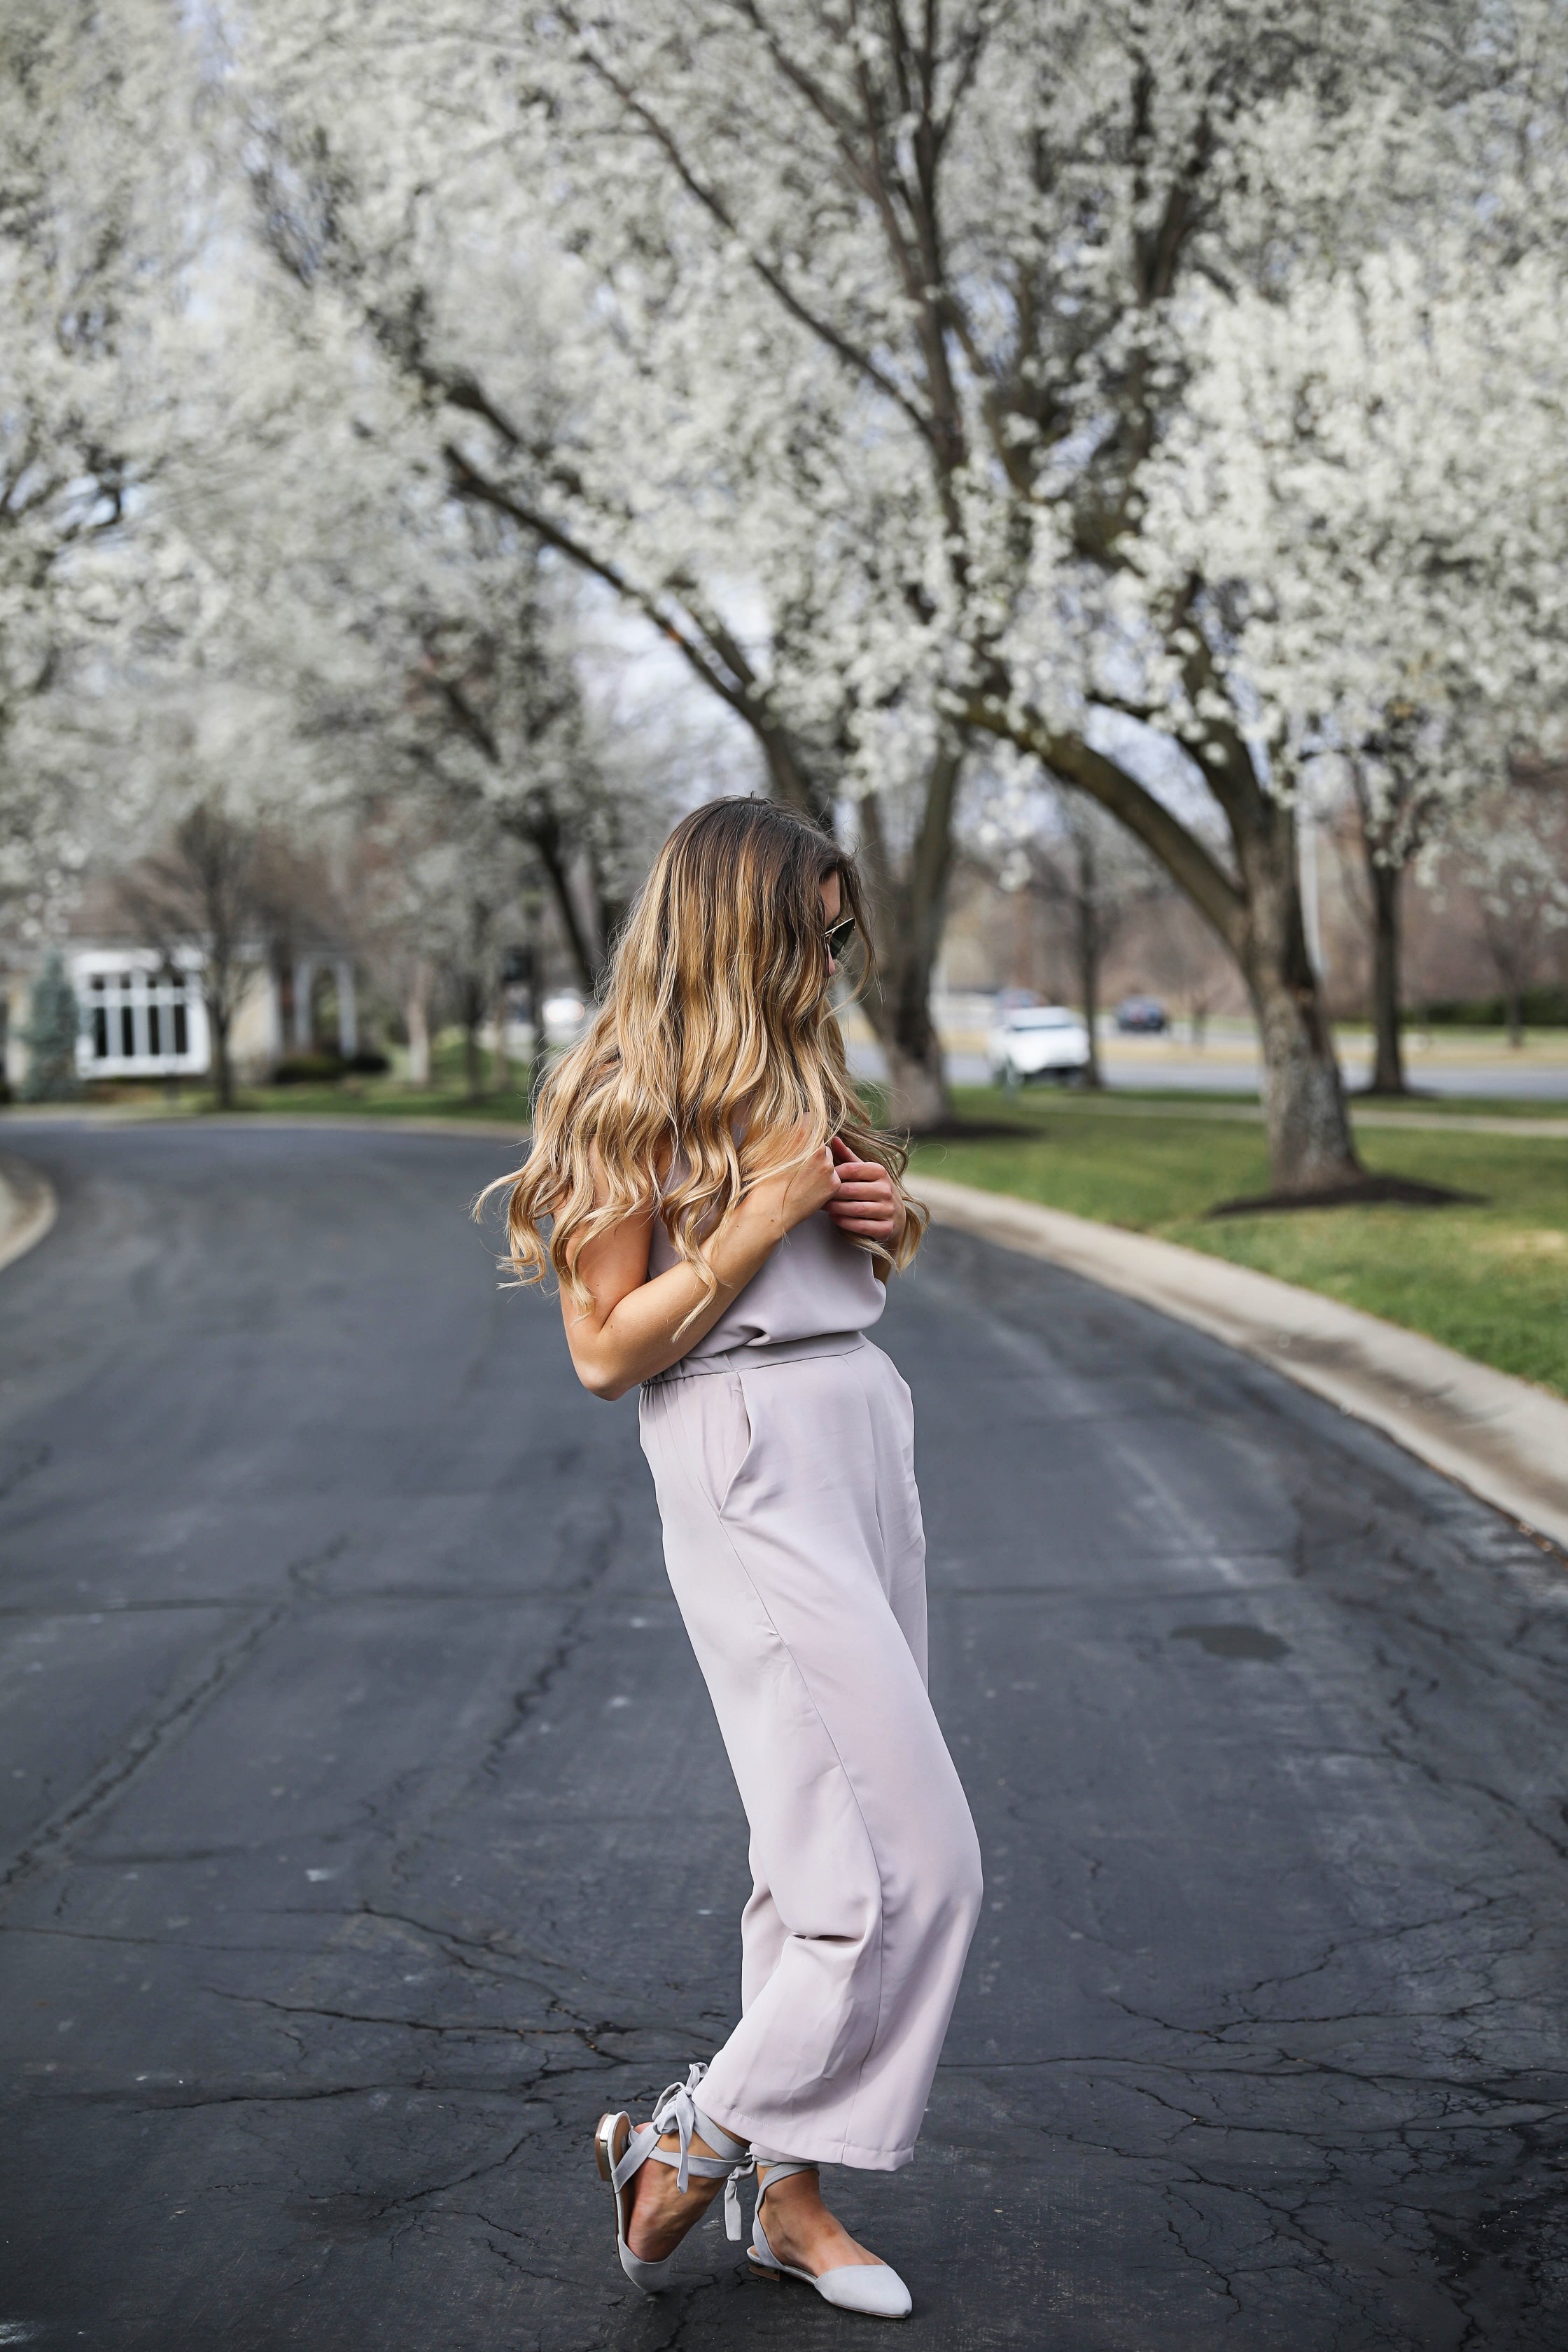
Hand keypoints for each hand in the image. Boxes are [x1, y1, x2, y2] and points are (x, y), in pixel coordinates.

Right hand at [741, 1121, 840, 1239]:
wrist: (771, 1210)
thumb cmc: (765, 1180)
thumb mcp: (769, 1150)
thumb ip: (784, 1135)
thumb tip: (793, 1126)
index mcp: (801, 1136)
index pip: (809, 1120)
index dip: (804, 1128)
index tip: (801, 1136)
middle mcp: (819, 1149)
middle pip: (820, 1143)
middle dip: (812, 1151)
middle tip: (799, 1165)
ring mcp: (828, 1167)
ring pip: (828, 1159)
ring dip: (819, 1166)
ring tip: (802, 1179)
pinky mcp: (834, 1183)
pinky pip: (832, 1175)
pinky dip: (824, 1181)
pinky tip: (809, 1188)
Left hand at [825, 1135, 904, 1244]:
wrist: (896, 1215)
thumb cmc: (874, 1189)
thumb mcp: (865, 1172)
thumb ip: (849, 1157)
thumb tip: (834, 1139)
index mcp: (880, 1172)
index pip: (852, 1169)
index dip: (834, 1173)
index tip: (822, 1177)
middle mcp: (886, 1190)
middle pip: (852, 1190)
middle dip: (832, 1194)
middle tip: (818, 1195)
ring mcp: (888, 1209)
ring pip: (856, 1209)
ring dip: (836, 1208)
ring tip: (824, 1206)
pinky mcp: (886, 1228)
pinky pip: (862, 1226)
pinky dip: (845, 1222)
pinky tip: (834, 1217)